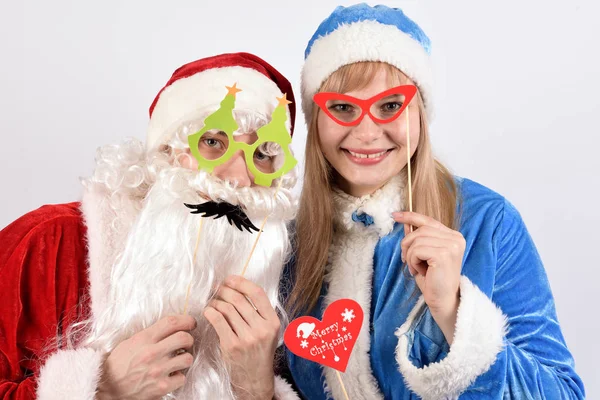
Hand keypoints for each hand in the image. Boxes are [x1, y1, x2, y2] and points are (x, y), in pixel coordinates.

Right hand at [96, 315, 195, 399]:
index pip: (172, 322)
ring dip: (184, 358)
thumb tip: (173, 326)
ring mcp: (158, 370)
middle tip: (185, 343)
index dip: (187, 320)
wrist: (106, 387)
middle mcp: (152, 353)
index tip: (191, 323)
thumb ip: (151, 333)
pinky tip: (170, 375)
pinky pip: (182, 378)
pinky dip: (178, 377)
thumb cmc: (119, 364)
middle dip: (189, 339)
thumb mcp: (131, 342)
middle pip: (184, 338)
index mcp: (144, 339)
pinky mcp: (161, 387)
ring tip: (176, 360)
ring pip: (187, 358)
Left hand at [204, 275, 279, 399]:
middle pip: (239, 299)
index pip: (257, 293)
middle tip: (216, 289)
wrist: (255, 380)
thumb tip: (236, 288)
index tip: (230, 279)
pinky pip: (218, 320)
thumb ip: (258, 312)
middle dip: (224, 290)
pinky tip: (208, 311)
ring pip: (226, 308)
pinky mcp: (232, 346)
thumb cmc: (259, 352)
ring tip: (212, 302)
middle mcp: (261, 329)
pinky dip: (210, 312)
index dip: (241, 282)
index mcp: (272, 322)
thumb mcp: (268, 331)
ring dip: (215, 301)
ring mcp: (247, 338)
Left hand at [393, 211, 464, 343]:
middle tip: (408, 261)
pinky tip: (420, 271)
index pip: (428, 221)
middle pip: (420, 230)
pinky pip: (417, 250)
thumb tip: (405, 223)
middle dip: (407, 245)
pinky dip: (413, 261)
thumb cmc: (433, 280)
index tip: (394, 215)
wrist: (443, 300)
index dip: (410, 216)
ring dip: (410, 255)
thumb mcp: (423, 255)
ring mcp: (451, 245)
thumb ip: (417, 238)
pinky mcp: (444, 254)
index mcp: (453, 236)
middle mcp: (455, 238)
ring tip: (416, 268)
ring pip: (416, 240)